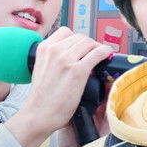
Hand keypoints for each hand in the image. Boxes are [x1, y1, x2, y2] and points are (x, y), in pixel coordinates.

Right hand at [6, 27, 112, 146]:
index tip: (83, 48)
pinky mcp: (78, 70)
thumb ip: (53, 58)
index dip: (77, 40)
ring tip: (101, 57)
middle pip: (81, 37)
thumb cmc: (42, 97)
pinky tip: (107, 56)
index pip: (66, 32)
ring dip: (98, 48)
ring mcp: (66, 59)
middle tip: (95, 55)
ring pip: (90, 43)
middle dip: (90, 45)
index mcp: (44, 48)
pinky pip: (98, 53)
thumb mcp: (41, 68)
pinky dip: (105, 52)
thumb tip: (71, 54)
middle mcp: (54, 50)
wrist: (39, 114)